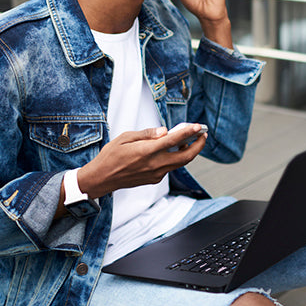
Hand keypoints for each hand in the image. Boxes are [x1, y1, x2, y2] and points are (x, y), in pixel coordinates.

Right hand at [75, 123, 207, 198]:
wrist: (101, 179)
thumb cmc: (111, 156)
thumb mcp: (125, 137)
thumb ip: (147, 134)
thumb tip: (164, 131)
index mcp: (147, 151)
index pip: (173, 141)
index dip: (188, 132)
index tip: (198, 126)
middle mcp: (154, 164)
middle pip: (185, 157)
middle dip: (198, 145)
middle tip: (203, 134)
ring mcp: (156, 174)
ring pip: (180, 163)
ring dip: (189, 151)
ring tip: (192, 139)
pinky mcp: (154, 179)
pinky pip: (170, 167)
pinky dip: (176, 157)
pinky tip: (174, 149)